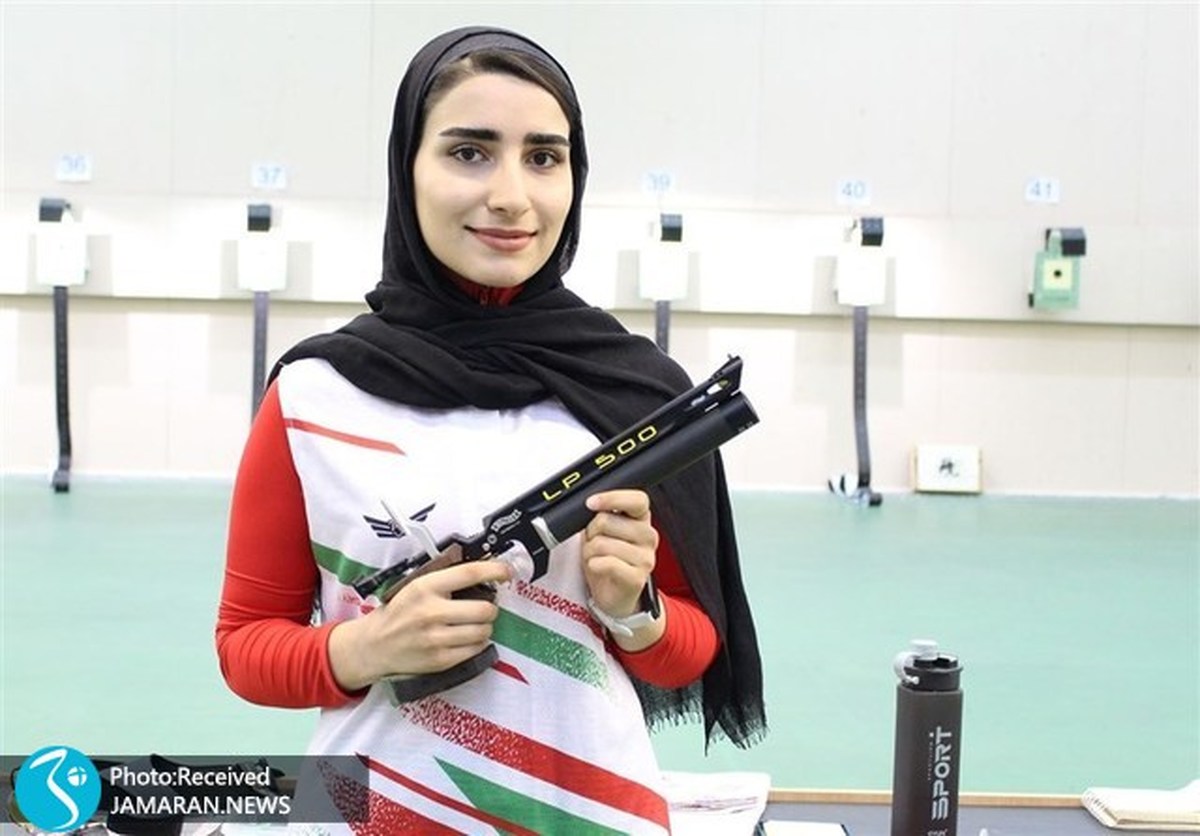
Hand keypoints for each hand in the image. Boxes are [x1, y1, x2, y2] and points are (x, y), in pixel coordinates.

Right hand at [329, 559, 510, 689]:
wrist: (375, 644)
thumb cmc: (399, 613)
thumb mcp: (416, 585)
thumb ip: (445, 579)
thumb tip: (482, 571)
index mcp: (425, 587)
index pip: (469, 573)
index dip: (494, 570)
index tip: (505, 571)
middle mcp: (431, 612)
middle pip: (484, 608)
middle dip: (490, 607)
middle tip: (484, 607)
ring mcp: (436, 638)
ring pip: (484, 630)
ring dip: (485, 626)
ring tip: (473, 623)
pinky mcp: (440, 659)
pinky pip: (475, 649)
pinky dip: (477, 643)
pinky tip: (466, 638)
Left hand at [581, 489, 659, 621]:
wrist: (615, 596)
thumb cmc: (608, 560)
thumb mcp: (603, 532)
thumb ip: (601, 516)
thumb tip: (591, 505)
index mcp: (641, 519)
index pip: (637, 499)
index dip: (612, 498)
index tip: (591, 503)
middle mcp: (648, 536)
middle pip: (607, 521)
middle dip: (591, 532)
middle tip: (594, 543)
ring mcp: (645, 558)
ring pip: (602, 543)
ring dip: (590, 551)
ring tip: (596, 558)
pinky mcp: (637, 577)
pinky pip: (607, 563)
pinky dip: (594, 565)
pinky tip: (598, 568)